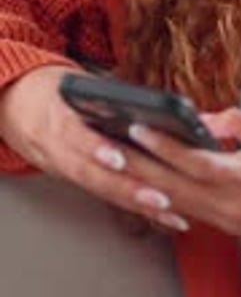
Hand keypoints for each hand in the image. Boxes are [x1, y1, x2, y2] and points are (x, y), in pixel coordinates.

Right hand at [0, 67, 186, 230]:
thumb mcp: (71, 81)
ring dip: (135, 204)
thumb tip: (146, 101)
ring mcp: (62, 167)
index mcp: (54, 118)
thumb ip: (104, 93)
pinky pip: (101, 193)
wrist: (8, 103)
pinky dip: (130, 206)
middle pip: (91, 174)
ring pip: (99, 189)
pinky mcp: (70, 178)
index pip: (74, 135)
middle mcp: (56, 149)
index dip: (96, 149)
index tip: (119, 158)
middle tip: (160, 199)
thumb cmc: (47, 87)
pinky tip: (159, 215)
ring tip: (169, 212)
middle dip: (127, 189)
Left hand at [121, 108, 240, 255]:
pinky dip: (166, 198)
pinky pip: (189, 211)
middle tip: (110, 147)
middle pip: (171, 186)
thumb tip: (207, 119)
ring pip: (175, 201)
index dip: (161, 144)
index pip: (191, 160)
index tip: (137, 127)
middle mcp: (228, 202)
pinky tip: (152, 187)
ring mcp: (226, 219)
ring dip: (146, 183)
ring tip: (122, 164)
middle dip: (138, 166)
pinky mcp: (228, 227)